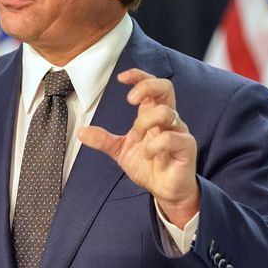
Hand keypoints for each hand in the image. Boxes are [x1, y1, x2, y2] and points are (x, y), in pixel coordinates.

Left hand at [79, 68, 198, 227]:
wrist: (165, 191)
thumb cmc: (148, 166)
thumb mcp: (121, 151)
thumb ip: (103, 140)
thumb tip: (81, 132)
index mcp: (152, 114)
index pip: (152, 86)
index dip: (139, 76)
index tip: (121, 78)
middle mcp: (168, 119)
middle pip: (166, 87)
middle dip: (146, 87)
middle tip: (129, 100)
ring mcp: (179, 131)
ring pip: (166, 112)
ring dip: (144, 122)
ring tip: (136, 138)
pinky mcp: (186, 147)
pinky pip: (172, 138)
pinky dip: (154, 146)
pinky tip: (148, 155)